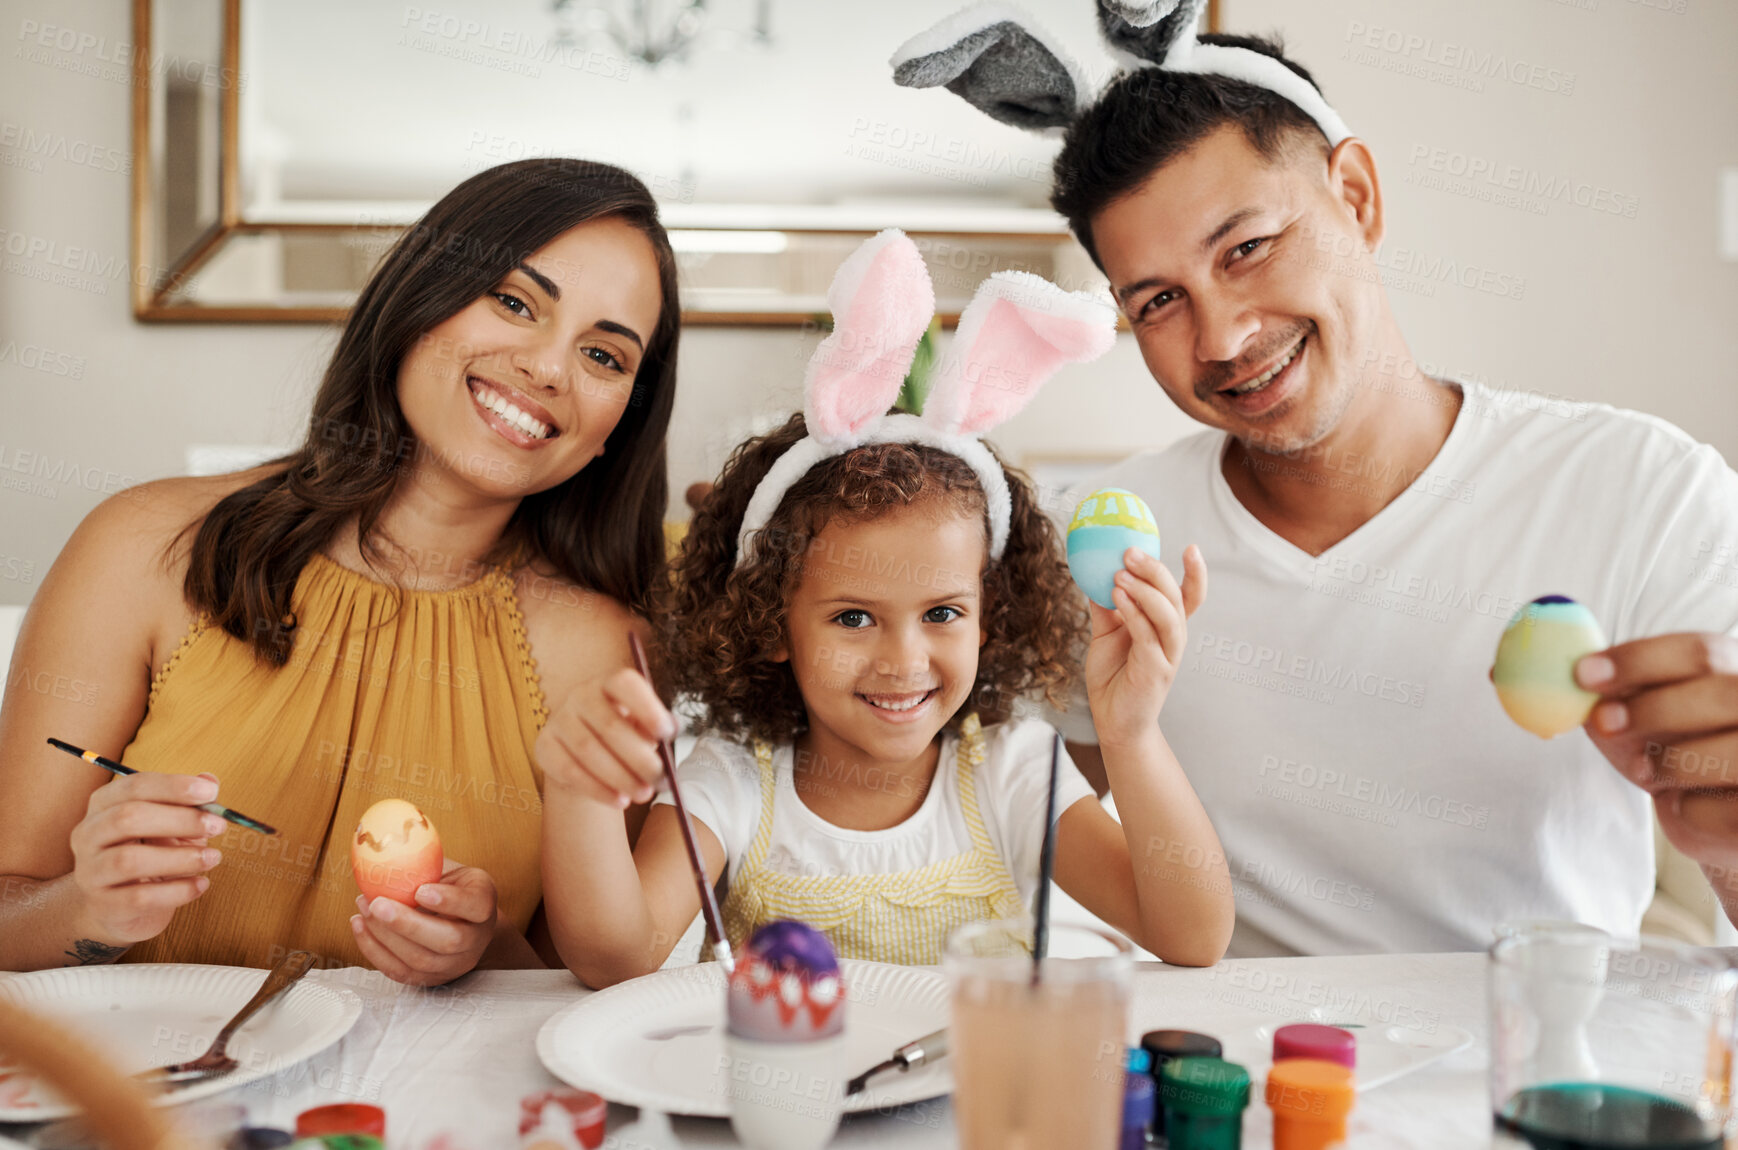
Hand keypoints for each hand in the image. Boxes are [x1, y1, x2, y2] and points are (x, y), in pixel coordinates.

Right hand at [66, 770, 225, 946]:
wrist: (120, 907)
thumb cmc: (150, 855)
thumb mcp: (171, 825)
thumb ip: (189, 803)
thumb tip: (209, 780)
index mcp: (103, 805)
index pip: (134, 786)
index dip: (173, 787)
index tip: (211, 791)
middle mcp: (88, 835)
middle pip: (127, 818)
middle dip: (180, 819)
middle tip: (218, 825)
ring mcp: (90, 872)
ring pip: (129, 860)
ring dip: (180, 857)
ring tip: (213, 857)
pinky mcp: (102, 906)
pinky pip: (139, 897)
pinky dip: (176, 891)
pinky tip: (201, 885)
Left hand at [350, 858, 498, 985]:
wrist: (461, 922)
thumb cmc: (451, 888)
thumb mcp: (450, 870)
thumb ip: (427, 862)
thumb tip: (387, 846)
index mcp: (484, 905)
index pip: (476, 906)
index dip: (449, 900)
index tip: (421, 890)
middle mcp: (475, 940)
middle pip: (448, 941)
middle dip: (408, 925)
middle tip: (377, 903)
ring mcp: (454, 964)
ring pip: (422, 960)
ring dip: (386, 936)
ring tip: (364, 909)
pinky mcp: (431, 979)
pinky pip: (401, 973)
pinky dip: (375, 951)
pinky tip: (360, 926)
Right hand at [535, 666, 672, 808]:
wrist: (586, 753)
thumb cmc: (623, 733)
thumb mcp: (642, 725)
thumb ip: (657, 726)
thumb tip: (670, 730)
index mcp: (609, 683)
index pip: (625, 684)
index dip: (647, 707)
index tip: (666, 734)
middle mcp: (580, 695)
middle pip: (609, 725)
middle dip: (638, 757)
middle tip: (660, 779)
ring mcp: (559, 719)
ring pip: (589, 751)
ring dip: (620, 777)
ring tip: (644, 794)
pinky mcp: (544, 746)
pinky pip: (569, 770)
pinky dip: (597, 789)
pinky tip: (620, 801)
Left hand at [1084, 545, 1206, 746]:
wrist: (1113, 722)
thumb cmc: (1113, 677)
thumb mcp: (1106, 634)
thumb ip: (1106, 606)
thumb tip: (1094, 573)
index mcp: (1166, 627)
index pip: (1190, 596)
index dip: (1196, 573)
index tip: (1191, 546)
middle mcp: (1173, 639)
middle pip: (1176, 598)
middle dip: (1157, 570)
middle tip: (1131, 552)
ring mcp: (1168, 655)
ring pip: (1168, 615)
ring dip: (1145, 590)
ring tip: (1120, 573)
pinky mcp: (1156, 671)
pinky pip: (1148, 636)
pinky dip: (1134, 612)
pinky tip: (1116, 596)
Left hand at [1577, 633, 1737, 908]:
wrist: (1711, 818)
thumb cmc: (1664, 752)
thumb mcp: (1624, 717)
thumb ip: (1582, 692)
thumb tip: (1497, 672)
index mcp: (1729, 671)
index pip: (1695, 649)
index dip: (1639, 659)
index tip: (1582, 674)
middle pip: (1721, 692)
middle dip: (1655, 708)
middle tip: (1603, 723)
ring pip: (1732, 751)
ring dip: (1672, 761)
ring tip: (1644, 768)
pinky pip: (1725, 808)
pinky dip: (1689, 808)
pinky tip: (1678, 803)